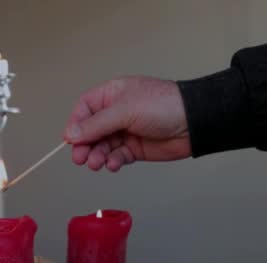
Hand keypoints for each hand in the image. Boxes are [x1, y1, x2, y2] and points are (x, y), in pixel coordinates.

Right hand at [64, 76, 190, 171]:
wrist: (195, 123)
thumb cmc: (165, 105)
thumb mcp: (125, 110)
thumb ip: (96, 124)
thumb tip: (71, 134)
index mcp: (111, 95)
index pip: (84, 109)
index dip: (75, 125)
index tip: (71, 140)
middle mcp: (116, 113)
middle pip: (90, 131)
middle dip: (84, 145)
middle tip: (80, 158)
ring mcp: (125, 131)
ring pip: (101, 146)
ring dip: (97, 156)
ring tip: (97, 163)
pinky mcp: (134, 148)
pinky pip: (116, 156)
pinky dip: (112, 162)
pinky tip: (113, 164)